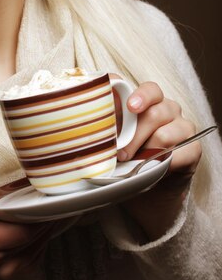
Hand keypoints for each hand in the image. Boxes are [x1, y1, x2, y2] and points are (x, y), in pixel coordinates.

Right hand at [0, 186, 56, 279]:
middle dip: (41, 216)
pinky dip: (43, 235)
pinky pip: (40, 251)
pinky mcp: (18, 272)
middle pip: (31, 235)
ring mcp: (6, 270)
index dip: (34, 212)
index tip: (39, 196)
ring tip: (41, 207)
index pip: (20, 229)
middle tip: (45, 198)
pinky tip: (38, 221)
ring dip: (44, 224)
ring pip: (38, 243)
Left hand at [117, 81, 200, 239]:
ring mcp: (182, 127)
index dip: (140, 95)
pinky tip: (157, 168)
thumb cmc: (126, 157)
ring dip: (147, 151)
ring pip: (165, 134)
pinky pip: (183, 151)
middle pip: (154, 113)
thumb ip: (106, 122)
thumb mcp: (112, 138)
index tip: (130, 107)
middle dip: (134, 136)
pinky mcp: (193, 148)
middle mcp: (168, 110)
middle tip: (120, 154)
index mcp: (148, 102)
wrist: (145, 190)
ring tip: (136, 163)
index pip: (150, 89)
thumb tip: (87, 112)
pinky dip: (166, 162)